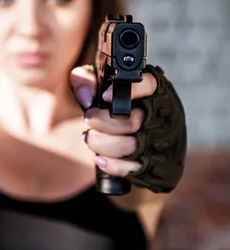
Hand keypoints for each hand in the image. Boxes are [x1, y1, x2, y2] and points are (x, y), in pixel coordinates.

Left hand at [70, 64, 156, 178]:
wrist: (136, 145)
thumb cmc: (115, 110)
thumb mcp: (100, 88)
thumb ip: (86, 81)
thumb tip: (86, 99)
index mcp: (154, 92)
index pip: (151, 85)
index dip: (130, 90)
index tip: (105, 96)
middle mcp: (163, 116)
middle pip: (134, 122)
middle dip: (102, 122)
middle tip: (89, 119)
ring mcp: (160, 142)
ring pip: (131, 146)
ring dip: (101, 143)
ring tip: (90, 138)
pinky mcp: (154, 165)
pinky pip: (131, 168)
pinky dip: (110, 164)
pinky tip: (99, 157)